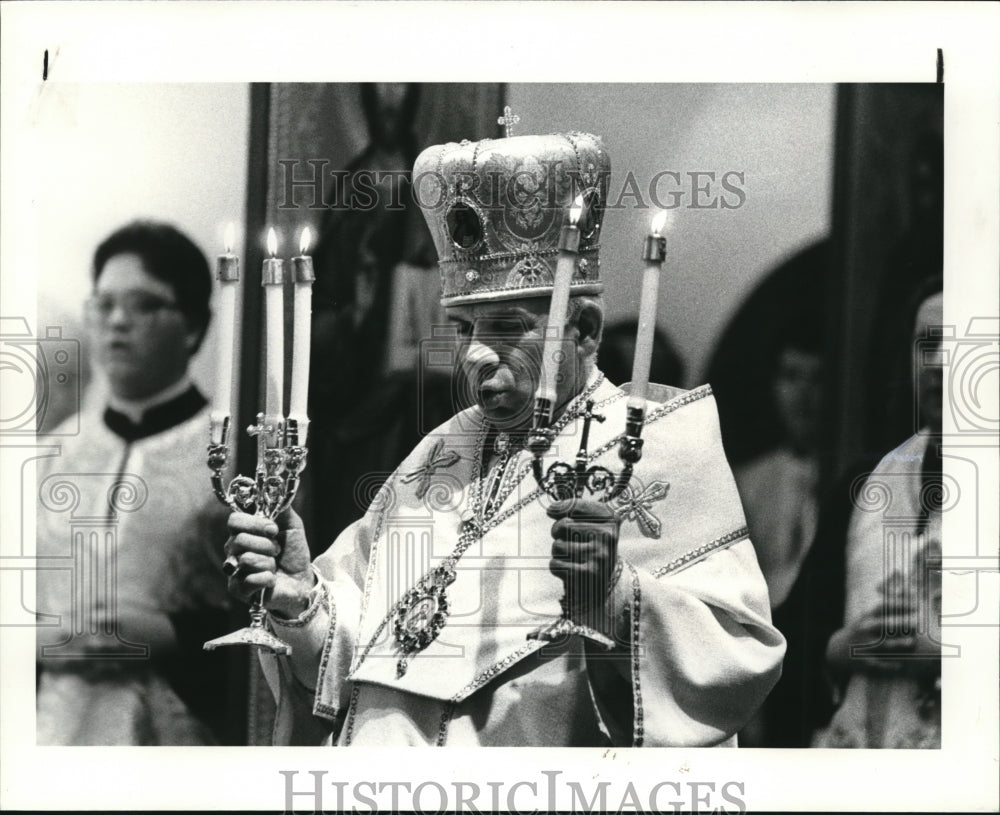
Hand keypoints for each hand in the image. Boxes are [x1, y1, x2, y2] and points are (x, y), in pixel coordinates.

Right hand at [224, 508, 314, 618]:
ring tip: (275, 565)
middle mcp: (234, 550)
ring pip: (246, 560)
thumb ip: (282, 509)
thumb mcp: (293, 526)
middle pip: (239, 540)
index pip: (234, 520)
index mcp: (244, 532)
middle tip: (277, 550)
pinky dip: (267, 579)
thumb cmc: (293, 553)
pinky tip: (272, 580)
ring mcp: (234, 570)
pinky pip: (249, 580)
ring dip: (269, 563)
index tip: (273, 529)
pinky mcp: (238, 590)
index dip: (254, 523)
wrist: (302, 580)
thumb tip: (274, 489)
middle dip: (267, 545)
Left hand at [547, 498, 620, 623]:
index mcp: (611, 520)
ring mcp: (597, 556)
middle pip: (563, 525)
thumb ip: (572, 511)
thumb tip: (551, 509)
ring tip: (573, 557)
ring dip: (558, 553)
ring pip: (557, 546)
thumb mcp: (592, 526)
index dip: (561, 507)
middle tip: (569, 540)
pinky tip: (570, 570)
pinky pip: (555, 564)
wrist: (605, 585)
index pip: (576, 505)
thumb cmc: (592, 549)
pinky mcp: (586, 575)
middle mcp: (607, 536)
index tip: (553, 510)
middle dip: (557, 532)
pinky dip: (557, 567)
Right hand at [826, 604, 940, 675]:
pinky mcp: (865, 661)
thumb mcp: (865, 618)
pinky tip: (901, 665)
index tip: (914, 605)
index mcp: (865, 618)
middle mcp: (864, 630)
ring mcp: (865, 646)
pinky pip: (878, 664)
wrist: (839, 649)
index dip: (899, 604)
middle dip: (900, 623)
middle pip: (883, 625)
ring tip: (911, 642)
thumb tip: (904, 598)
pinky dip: (889, 665)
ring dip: (898, 644)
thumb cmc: (859, 631)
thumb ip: (883, 610)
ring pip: (883, 645)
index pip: (882, 607)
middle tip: (916, 622)